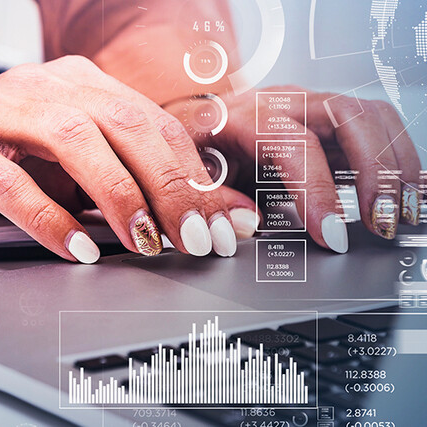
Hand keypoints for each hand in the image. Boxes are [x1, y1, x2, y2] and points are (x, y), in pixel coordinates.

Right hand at [0, 56, 239, 262]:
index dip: (195, 174)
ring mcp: (1, 112)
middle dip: (171, 186)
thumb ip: (124, 181)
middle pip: (126, 127)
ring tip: (145, 242)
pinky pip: (11, 183)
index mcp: (80, 85)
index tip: (224, 223)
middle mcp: (46, 87)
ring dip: (118, 196)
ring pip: (75, 144)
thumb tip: (196, 217)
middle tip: (197, 238)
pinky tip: (76, 249)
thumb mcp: (66, 162)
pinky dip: (49, 219)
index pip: (155, 124)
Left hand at [182, 86, 422, 252]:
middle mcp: (284, 101)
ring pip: (371, 118)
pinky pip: (376, 130)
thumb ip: (212, 199)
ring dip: (396, 165)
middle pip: (348, 116)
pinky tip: (406, 193)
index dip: (317, 190)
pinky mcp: (330, 120)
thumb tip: (245, 225)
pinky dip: (398, 159)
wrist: (198, 118)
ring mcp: (312, 106)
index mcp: (243, 114)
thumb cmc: (194, 146)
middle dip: (375, 170)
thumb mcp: (189, 173)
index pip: (293, 144)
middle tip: (382, 222)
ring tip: (402, 213)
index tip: (331, 234)